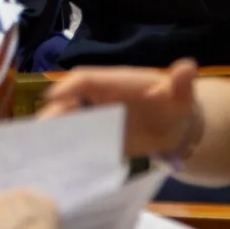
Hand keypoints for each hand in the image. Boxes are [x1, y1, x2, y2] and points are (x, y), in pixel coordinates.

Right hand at [40, 60, 201, 159]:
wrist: (178, 128)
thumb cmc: (176, 105)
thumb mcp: (183, 95)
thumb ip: (182, 83)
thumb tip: (188, 67)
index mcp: (117, 83)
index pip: (88, 79)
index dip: (70, 86)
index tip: (53, 96)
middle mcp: (101, 98)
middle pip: (71, 100)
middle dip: (54, 112)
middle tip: (41, 129)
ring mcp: (98, 118)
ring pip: (70, 119)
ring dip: (55, 130)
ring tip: (41, 147)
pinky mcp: (99, 137)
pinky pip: (78, 139)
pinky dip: (66, 147)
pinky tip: (56, 161)